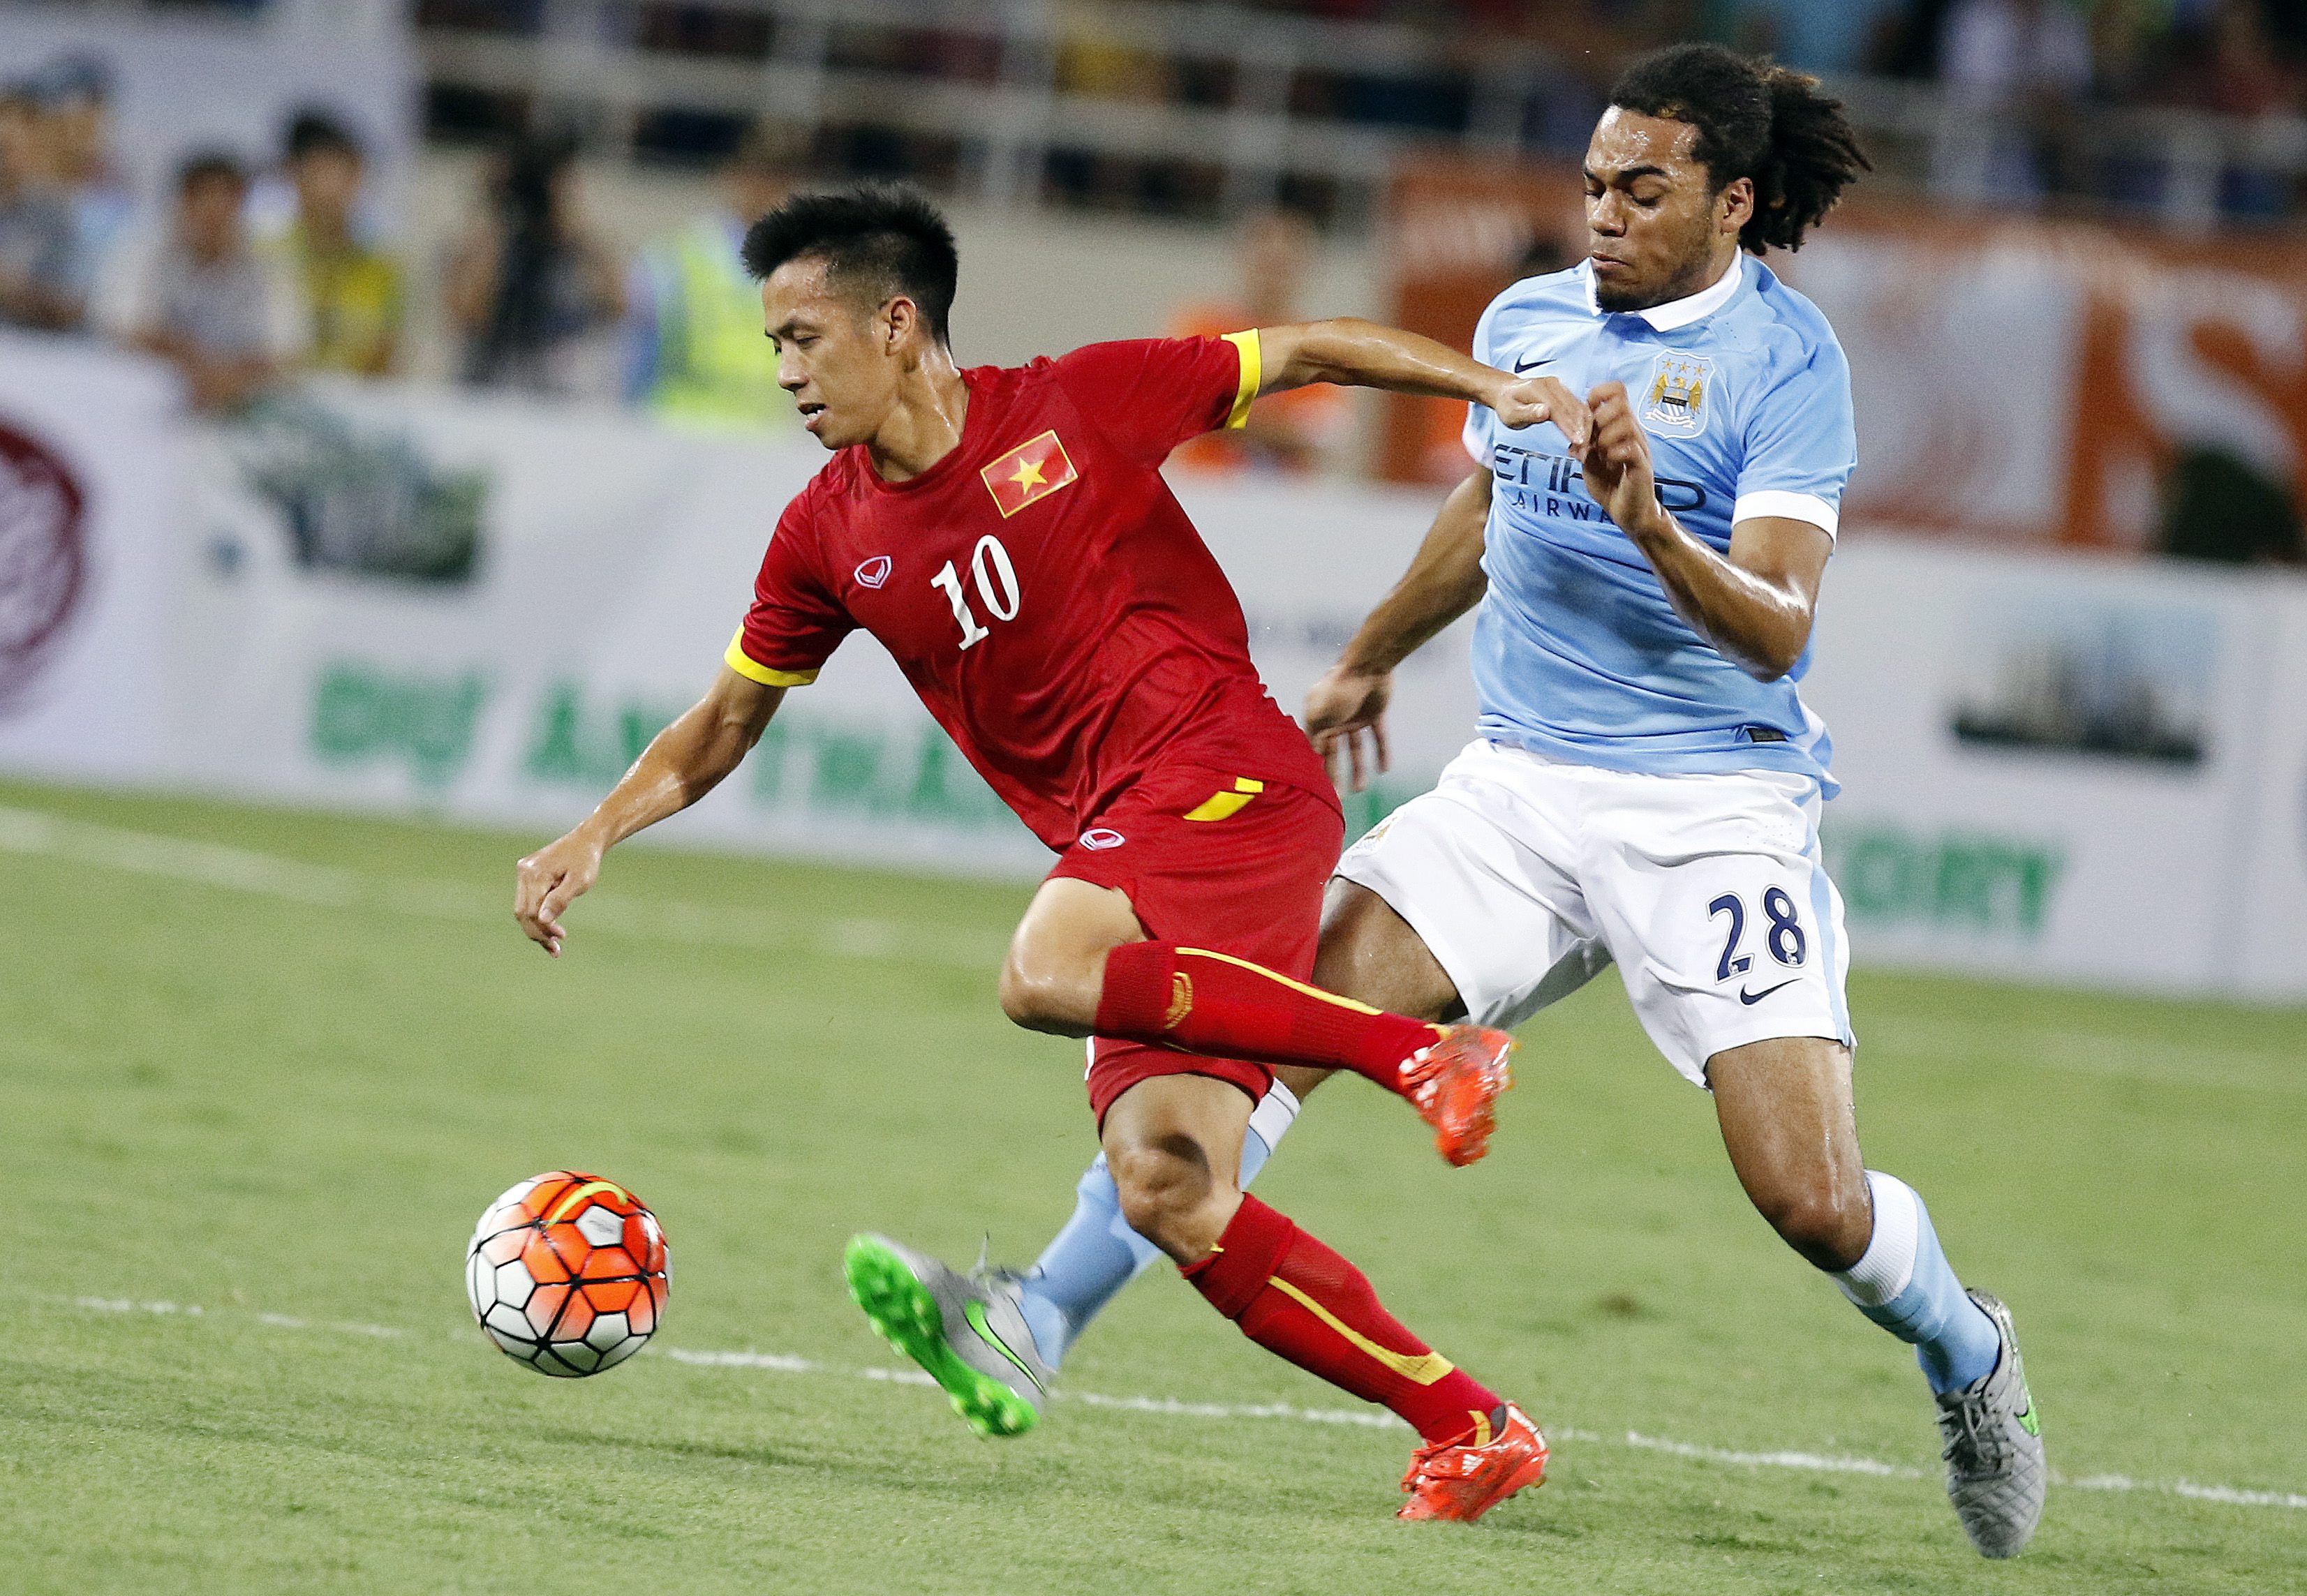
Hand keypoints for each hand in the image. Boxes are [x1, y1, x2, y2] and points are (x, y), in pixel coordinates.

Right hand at [514, 828, 604, 956]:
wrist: (586, 841)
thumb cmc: (586, 861)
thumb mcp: (579, 882)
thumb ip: (560, 900)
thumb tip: (543, 921)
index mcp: (535, 873)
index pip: (531, 911)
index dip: (544, 928)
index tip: (561, 938)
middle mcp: (524, 872)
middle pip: (523, 912)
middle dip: (538, 933)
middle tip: (555, 950)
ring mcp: (523, 873)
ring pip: (523, 909)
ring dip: (536, 928)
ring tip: (553, 945)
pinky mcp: (527, 875)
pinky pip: (528, 901)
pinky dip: (537, 916)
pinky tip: (550, 929)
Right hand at [1305, 663, 1391, 792]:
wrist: (1368, 666)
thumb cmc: (1339, 688)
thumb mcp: (1320, 714)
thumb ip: (1314, 736)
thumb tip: (1310, 758)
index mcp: (1318, 720)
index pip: (1315, 750)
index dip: (1317, 768)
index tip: (1319, 788)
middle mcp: (1335, 721)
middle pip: (1334, 753)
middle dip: (1336, 774)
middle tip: (1339, 797)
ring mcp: (1355, 718)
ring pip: (1355, 749)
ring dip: (1358, 768)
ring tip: (1361, 788)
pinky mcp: (1375, 715)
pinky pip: (1378, 738)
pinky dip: (1382, 752)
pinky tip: (1384, 770)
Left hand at [1488, 375, 1590, 450]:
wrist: (1506, 392)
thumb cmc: (1507, 405)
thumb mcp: (1511, 413)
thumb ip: (1527, 413)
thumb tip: (1545, 412)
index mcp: (1539, 389)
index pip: (1560, 409)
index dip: (1570, 426)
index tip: (1578, 441)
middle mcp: (1553, 385)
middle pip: (1574, 408)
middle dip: (1581, 430)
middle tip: (1584, 450)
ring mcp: (1560, 388)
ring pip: (1580, 408)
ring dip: (1585, 427)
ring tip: (1585, 447)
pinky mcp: (1564, 392)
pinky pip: (1578, 407)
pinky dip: (1584, 422)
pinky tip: (1583, 436)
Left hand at [1579, 381, 1663, 535]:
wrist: (1629, 512)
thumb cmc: (1610, 484)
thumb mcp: (1590, 462)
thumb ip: (1583, 445)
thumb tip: (1571, 434)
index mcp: (1619, 427)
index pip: (1617, 393)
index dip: (1598, 394)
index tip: (1585, 411)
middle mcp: (1632, 432)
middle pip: (1621, 403)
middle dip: (1599, 418)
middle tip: (1591, 438)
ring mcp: (1639, 447)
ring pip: (1625, 423)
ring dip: (1605, 436)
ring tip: (1600, 452)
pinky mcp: (1642, 465)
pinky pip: (1631, 448)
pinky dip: (1614, 452)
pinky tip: (1609, 462)